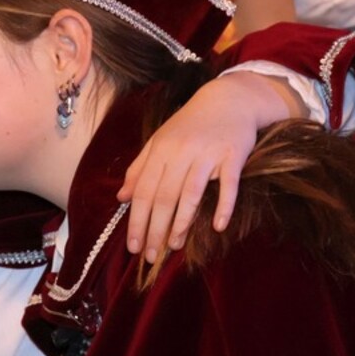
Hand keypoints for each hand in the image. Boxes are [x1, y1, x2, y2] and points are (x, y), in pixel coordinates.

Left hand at [118, 71, 305, 261]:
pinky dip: (224, 205)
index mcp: (160, 150)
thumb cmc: (190, 125)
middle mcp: (180, 152)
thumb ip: (139, 168)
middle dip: (154, 229)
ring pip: (191, 193)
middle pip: (163, 196)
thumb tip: (121, 197)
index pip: (143, 190)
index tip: (132, 246)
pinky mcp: (233, 155)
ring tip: (174, 247)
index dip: (136, 220)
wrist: (228, 99)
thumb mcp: (159, 141)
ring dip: (182, 222)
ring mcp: (207, 154)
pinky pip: (228, 184)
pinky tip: (218, 226)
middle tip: (150, 255)